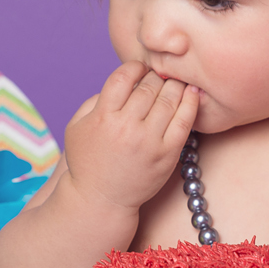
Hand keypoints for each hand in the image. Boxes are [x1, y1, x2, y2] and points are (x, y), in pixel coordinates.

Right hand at [62, 61, 201, 212]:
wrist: (100, 201)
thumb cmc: (88, 161)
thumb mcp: (76, 127)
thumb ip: (94, 101)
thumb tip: (123, 83)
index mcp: (103, 117)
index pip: (123, 77)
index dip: (135, 67)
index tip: (140, 68)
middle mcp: (127, 127)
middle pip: (149, 86)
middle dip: (157, 75)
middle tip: (161, 74)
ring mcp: (149, 141)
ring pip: (169, 99)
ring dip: (175, 85)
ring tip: (177, 80)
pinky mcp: (167, 155)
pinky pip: (185, 121)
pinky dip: (191, 103)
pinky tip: (192, 93)